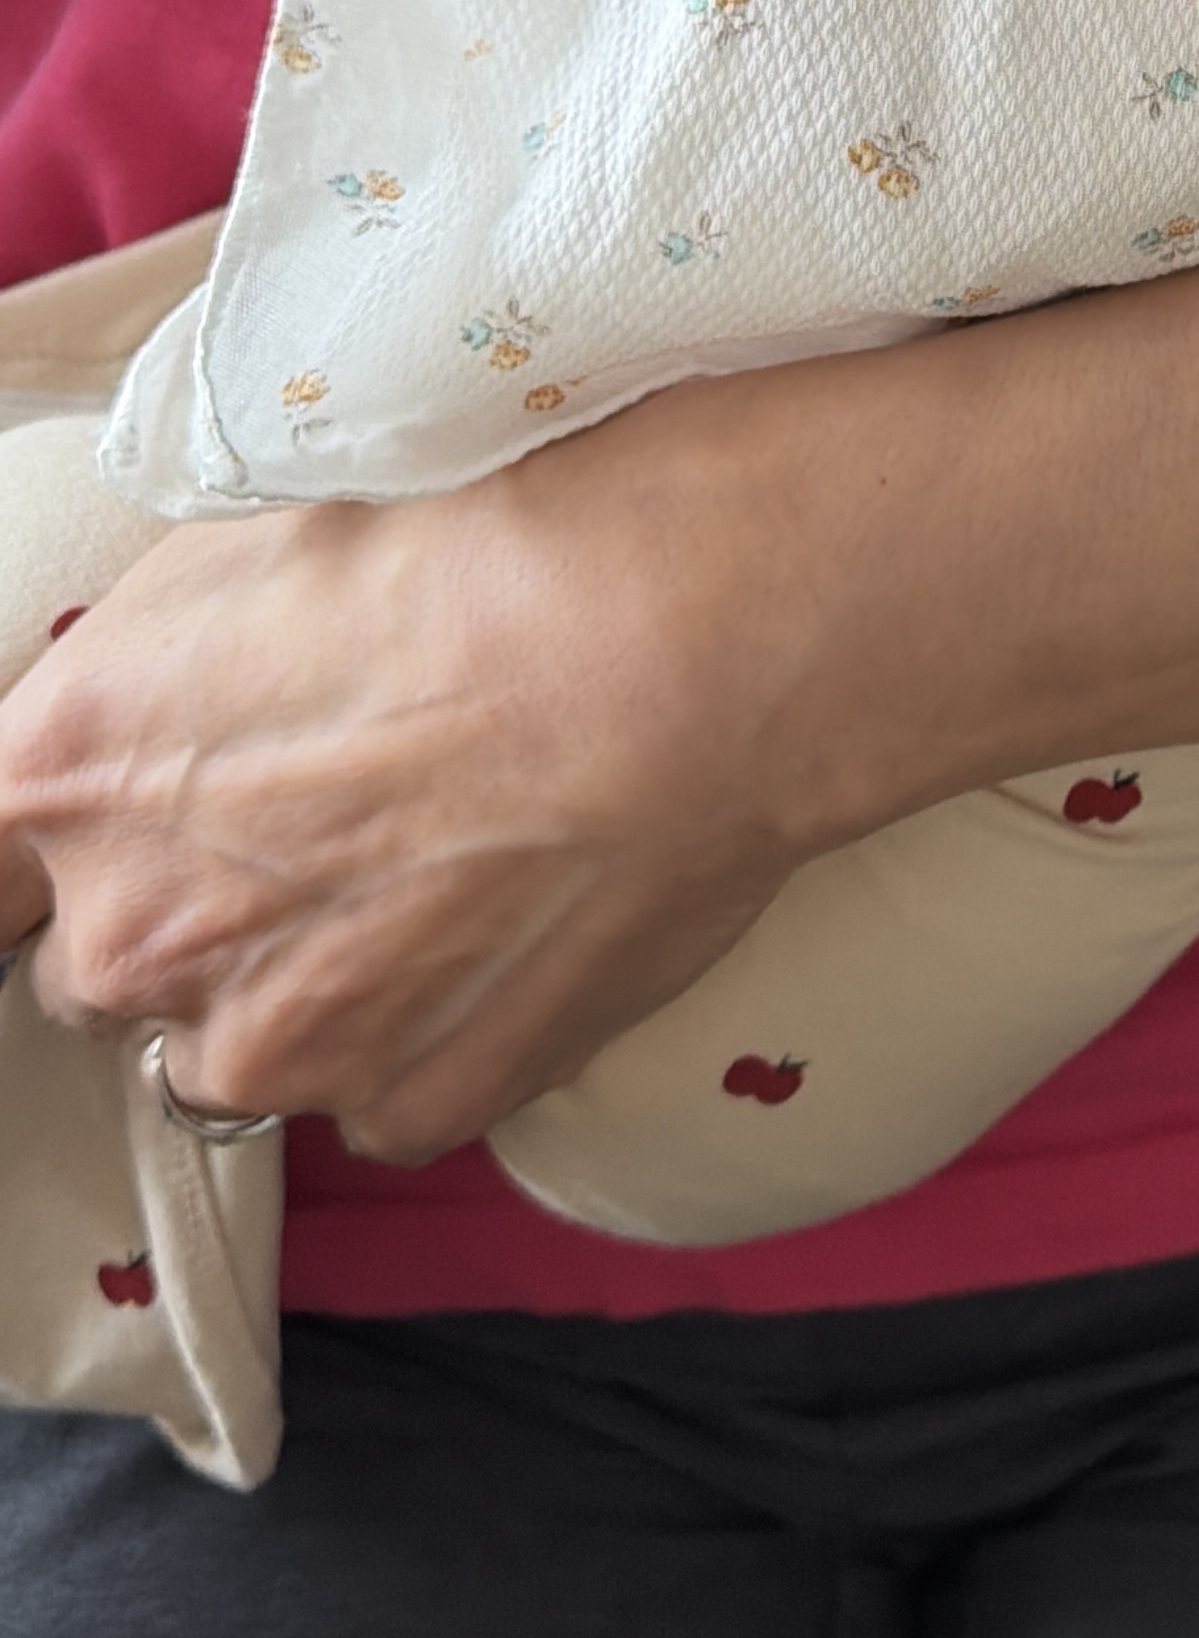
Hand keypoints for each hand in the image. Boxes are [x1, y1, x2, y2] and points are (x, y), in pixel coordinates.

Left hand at [0, 376, 879, 1161]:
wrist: (696, 638)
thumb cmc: (499, 538)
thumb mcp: (261, 535)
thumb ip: (156, 666)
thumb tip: (159, 709)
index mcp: (62, 773)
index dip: (66, 840)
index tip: (134, 820)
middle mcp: (133, 937)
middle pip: (103, 961)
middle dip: (190, 906)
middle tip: (335, 810)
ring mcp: (276, 1044)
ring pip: (239, 1042)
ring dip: (306, 979)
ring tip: (444, 863)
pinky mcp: (415, 1102)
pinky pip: (383, 1089)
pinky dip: (431, 1027)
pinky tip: (513, 921)